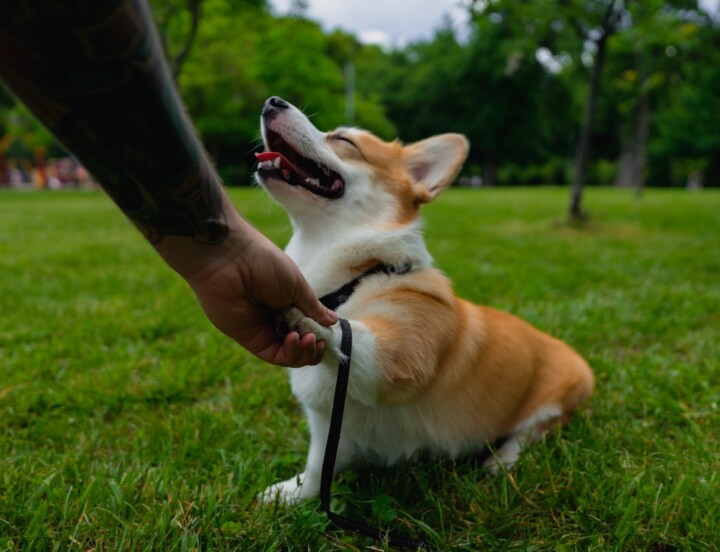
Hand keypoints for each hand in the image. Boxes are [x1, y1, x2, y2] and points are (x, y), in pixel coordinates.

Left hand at [183, 221, 337, 366]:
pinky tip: (295, 339)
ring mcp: (263, 330)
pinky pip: (274, 356)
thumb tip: (333, 322)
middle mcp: (277, 318)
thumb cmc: (264, 263)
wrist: (230, 260)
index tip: (326, 332)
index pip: (309, 327)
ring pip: (289, 355)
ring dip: (304, 352)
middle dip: (314, 346)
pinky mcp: (250, 339)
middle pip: (301, 344)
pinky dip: (289, 354)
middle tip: (317, 337)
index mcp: (289, 302)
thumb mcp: (296, 286)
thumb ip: (313, 308)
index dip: (320, 334)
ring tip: (308, 338)